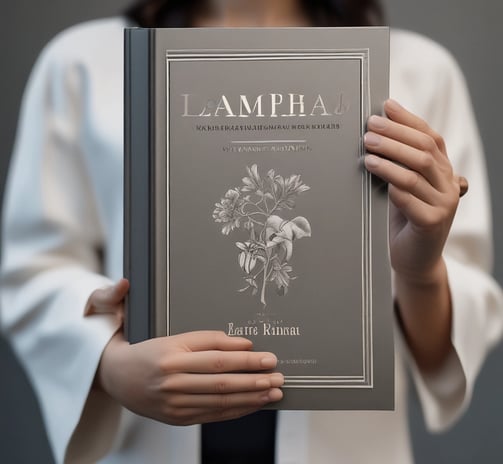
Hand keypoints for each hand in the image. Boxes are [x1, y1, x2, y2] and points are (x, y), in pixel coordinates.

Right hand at [86, 280, 283, 425]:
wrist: (117, 378)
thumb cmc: (148, 352)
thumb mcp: (174, 337)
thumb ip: (208, 339)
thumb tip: (242, 344)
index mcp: (172, 355)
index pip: (217, 358)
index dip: (246, 359)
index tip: (268, 357)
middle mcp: (172, 381)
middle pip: (222, 381)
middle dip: (254, 380)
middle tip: (278, 377)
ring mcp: (174, 403)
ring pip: (220, 401)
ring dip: (250, 398)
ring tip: (273, 392)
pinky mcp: (177, 418)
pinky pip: (212, 415)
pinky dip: (236, 410)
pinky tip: (253, 405)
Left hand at [364, 99, 460, 283]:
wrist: (414, 258)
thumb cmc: (404, 219)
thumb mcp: (403, 187)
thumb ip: (398, 164)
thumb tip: (376, 133)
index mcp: (443, 171)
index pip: (430, 137)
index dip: (409, 120)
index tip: (385, 106)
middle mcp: (448, 184)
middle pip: (423, 151)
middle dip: (395, 136)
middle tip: (370, 127)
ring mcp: (443, 204)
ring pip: (415, 173)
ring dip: (389, 158)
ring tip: (367, 150)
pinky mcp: (432, 223)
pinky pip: (409, 200)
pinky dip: (392, 186)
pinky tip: (375, 174)